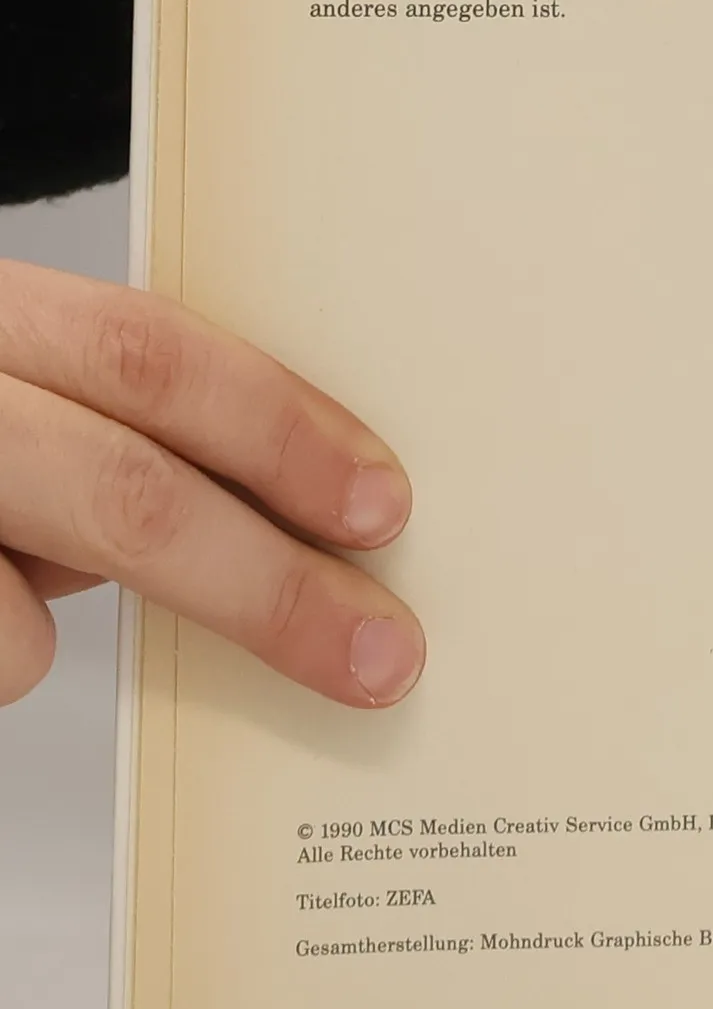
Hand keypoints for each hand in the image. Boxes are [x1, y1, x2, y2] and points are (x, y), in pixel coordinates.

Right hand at [0, 262, 423, 708]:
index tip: (381, 504)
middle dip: (268, 588)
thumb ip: (115, 432)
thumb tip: (295, 521)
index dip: (278, 428)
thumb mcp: (24, 405)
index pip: (146, 350)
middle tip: (381, 657)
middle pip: (122, 489)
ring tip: (16, 589)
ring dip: (55, 630)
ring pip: (19, 619)